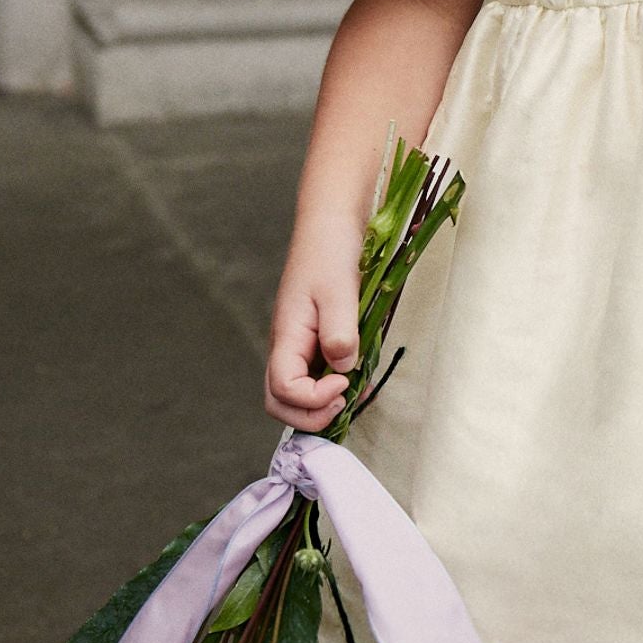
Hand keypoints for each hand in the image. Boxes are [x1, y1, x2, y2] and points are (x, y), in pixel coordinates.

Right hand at [265, 235, 360, 430]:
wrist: (330, 227)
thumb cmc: (330, 253)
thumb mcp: (339, 290)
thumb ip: (339, 331)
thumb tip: (343, 369)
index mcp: (286, 337)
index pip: (282, 390)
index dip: (313, 398)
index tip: (344, 382)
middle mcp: (288, 348)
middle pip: (281, 402)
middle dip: (312, 416)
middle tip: (346, 401)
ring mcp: (300, 347)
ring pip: (298, 395)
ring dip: (325, 405)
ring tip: (357, 393)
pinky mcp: (316, 342)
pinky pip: (317, 377)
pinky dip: (336, 388)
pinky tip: (361, 379)